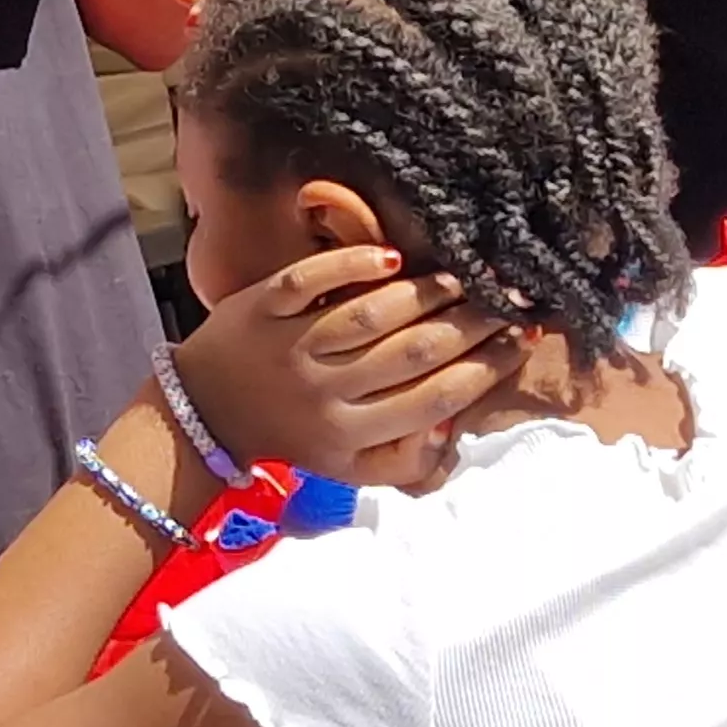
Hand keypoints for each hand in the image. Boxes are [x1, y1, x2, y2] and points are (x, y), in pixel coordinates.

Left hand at [173, 246, 516, 488]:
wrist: (207, 410)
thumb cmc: (295, 434)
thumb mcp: (349, 469)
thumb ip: (404, 459)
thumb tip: (455, 423)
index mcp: (350, 436)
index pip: (433, 400)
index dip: (484, 369)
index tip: (519, 340)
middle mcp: (324, 391)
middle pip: (412, 353)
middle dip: (471, 324)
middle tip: (508, 300)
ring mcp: (291, 344)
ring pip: (370, 314)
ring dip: (425, 293)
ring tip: (465, 279)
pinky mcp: (262, 306)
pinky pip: (311, 279)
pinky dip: (351, 263)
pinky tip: (392, 257)